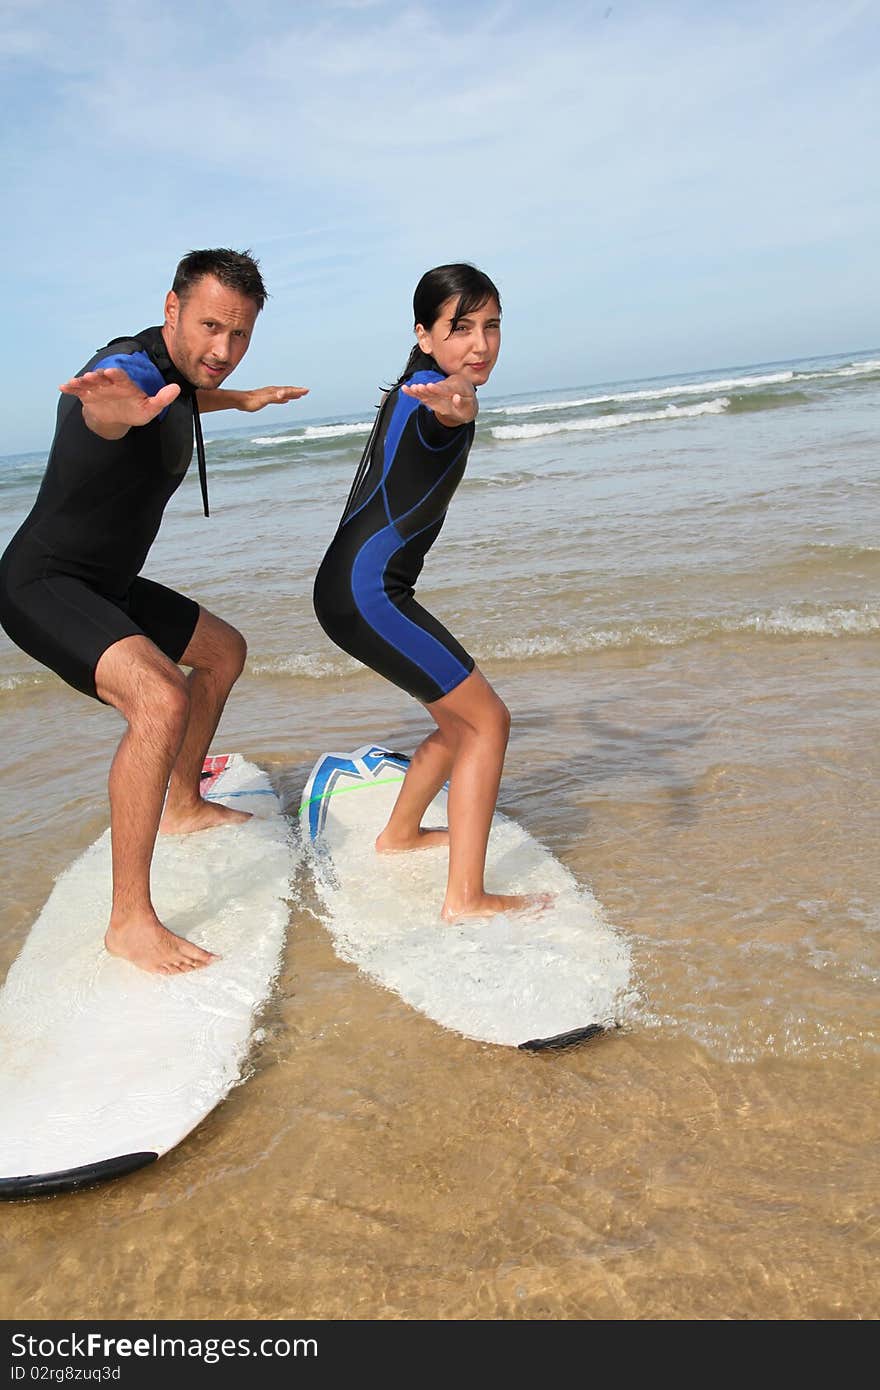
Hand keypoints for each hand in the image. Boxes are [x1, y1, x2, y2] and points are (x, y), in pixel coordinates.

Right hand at [60, 368, 179, 439]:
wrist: (117, 418)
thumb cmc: (135, 411)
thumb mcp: (150, 408)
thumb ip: (162, 399)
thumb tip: (176, 388)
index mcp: (124, 383)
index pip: (120, 377)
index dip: (116, 374)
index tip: (112, 372)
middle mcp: (108, 383)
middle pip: (102, 378)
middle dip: (97, 376)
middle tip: (93, 375)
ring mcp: (96, 388)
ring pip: (88, 383)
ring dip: (82, 381)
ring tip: (77, 382)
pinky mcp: (86, 395)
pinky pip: (77, 391)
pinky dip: (70, 388)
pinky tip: (63, 387)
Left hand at [237, 385, 308, 411]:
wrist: (239, 401)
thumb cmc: (251, 402)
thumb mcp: (264, 400)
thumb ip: (274, 397)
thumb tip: (284, 394)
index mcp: (274, 391)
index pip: (288, 390)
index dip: (298, 391)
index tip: (306, 390)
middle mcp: (272, 391)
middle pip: (287, 390)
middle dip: (297, 391)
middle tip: (306, 391)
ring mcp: (269, 394)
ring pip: (283, 393)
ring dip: (291, 394)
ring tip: (298, 395)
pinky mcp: (265, 398)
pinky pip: (278, 397)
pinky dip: (283, 398)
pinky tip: (284, 400)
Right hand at [401, 374, 476, 425]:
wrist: (464, 405)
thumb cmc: (467, 406)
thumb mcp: (469, 408)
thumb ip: (463, 403)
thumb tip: (456, 398)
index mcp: (458, 385)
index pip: (447, 387)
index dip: (438, 388)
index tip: (430, 387)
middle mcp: (447, 385)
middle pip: (436, 387)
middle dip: (427, 388)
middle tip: (419, 387)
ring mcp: (438, 390)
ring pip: (428, 389)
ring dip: (419, 389)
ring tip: (411, 388)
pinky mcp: (431, 395)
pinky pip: (422, 394)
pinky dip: (413, 392)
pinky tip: (405, 389)